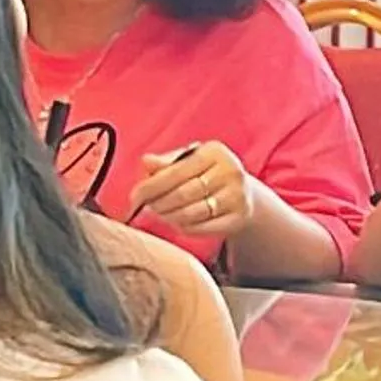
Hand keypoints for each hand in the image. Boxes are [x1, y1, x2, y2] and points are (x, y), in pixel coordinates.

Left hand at [128, 140, 254, 239]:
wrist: (245, 193)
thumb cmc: (209, 173)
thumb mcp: (190, 160)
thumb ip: (167, 162)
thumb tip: (146, 162)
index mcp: (214, 152)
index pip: (176, 171)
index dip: (151, 186)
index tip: (135, 196)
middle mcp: (230, 172)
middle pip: (183, 194)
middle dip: (159, 203)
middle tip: (146, 208)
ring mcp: (237, 197)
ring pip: (193, 213)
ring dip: (170, 217)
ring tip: (160, 214)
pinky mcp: (239, 218)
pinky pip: (204, 228)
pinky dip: (185, 228)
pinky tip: (177, 223)